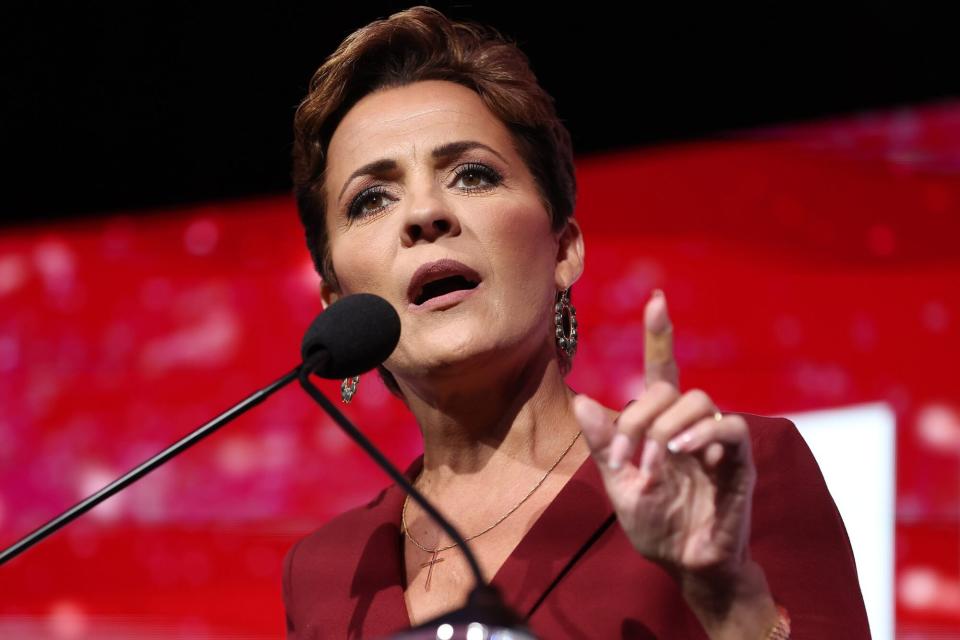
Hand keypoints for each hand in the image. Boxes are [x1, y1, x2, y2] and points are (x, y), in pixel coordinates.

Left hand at [572, 290, 756, 592]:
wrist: (684, 564)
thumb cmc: (655, 522)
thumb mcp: (619, 484)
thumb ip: (604, 445)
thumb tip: (582, 401)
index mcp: (661, 424)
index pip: (662, 370)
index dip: (659, 336)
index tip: (656, 300)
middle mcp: (690, 424)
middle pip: (670, 387)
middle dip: (639, 417)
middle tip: (625, 458)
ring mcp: (716, 441)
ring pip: (700, 400)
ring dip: (666, 428)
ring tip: (654, 464)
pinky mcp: (739, 463)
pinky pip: (731, 428)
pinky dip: (704, 433)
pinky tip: (682, 451)